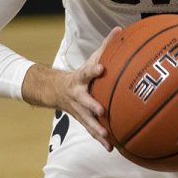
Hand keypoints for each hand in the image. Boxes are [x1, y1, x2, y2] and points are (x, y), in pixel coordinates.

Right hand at [29, 26, 121, 151]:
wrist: (56, 90)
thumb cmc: (82, 73)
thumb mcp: (91, 59)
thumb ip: (106, 46)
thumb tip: (121, 29)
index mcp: (81, 78)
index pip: (87, 72)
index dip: (93, 70)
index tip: (101, 68)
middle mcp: (78, 95)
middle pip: (85, 101)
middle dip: (92, 105)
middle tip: (101, 110)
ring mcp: (78, 109)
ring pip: (87, 120)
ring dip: (96, 129)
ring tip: (107, 137)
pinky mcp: (81, 119)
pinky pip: (91, 130)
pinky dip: (100, 139)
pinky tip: (111, 148)